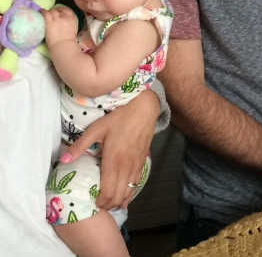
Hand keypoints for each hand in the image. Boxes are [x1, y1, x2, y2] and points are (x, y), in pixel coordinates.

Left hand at [42, 6, 78, 48]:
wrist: (63, 45)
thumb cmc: (68, 41)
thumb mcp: (73, 30)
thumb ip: (69, 24)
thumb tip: (65, 23)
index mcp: (72, 19)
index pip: (67, 10)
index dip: (62, 10)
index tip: (59, 11)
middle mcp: (65, 17)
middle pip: (59, 11)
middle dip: (55, 11)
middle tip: (51, 14)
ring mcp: (57, 19)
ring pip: (52, 11)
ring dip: (49, 12)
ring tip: (45, 13)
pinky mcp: (49, 22)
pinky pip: (45, 13)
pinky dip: (42, 11)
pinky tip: (40, 11)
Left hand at [60, 90, 158, 208]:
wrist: (144, 109)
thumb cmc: (120, 117)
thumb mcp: (96, 129)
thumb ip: (80, 146)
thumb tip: (63, 159)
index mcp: (114, 160)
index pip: (108, 190)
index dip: (101, 201)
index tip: (93, 202)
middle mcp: (126, 165)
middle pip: (119, 195)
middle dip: (109, 204)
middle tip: (99, 206)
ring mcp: (136, 164)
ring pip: (129, 191)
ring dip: (120, 200)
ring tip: (110, 203)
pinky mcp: (142, 161)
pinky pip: (137, 182)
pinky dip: (130, 192)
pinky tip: (125, 195)